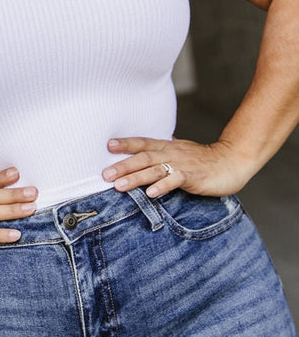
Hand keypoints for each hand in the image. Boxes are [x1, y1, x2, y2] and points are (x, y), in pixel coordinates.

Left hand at [102, 136, 253, 198]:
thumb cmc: (205, 160)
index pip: (143, 142)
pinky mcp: (193, 177)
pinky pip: (175, 180)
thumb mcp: (181, 152)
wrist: (232, 162)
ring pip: (155, 169)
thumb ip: (164, 152)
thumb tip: (148, 150)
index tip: (108, 145)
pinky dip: (162, 186)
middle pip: (143, 157)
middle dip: (123, 165)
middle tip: (104, 174)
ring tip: (119, 186)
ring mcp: (182, 164)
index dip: (126, 143)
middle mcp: (172, 153)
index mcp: (168, 147)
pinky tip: (150, 193)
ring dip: (136, 177)